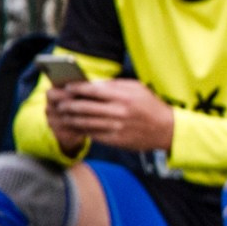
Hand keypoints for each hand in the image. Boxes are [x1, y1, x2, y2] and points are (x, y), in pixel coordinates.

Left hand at [47, 78, 178, 154]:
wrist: (166, 129)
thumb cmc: (150, 105)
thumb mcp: (137, 88)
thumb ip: (115, 85)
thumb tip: (93, 85)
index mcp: (123, 96)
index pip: (94, 91)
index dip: (78, 89)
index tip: (68, 87)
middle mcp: (119, 111)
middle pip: (86, 107)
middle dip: (70, 104)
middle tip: (60, 103)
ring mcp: (117, 127)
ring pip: (87, 122)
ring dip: (72, 118)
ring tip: (64, 114)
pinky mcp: (116, 140)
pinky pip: (94, 134)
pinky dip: (82, 129)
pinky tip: (75, 126)